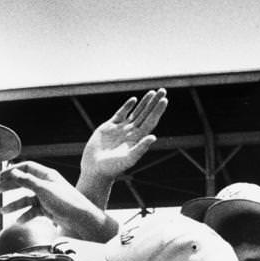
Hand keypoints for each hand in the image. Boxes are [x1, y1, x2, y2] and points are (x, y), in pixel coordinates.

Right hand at [0, 161, 117, 241]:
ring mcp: (46, 197)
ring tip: (3, 211)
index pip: (26, 167)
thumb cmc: (66, 202)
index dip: (12, 170)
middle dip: (9, 187)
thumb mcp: (43, 190)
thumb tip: (12, 172)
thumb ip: (27, 181)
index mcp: (47, 175)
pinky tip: (19, 221)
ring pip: (26, 199)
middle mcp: (46, 184)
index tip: (0, 176)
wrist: (81, 219)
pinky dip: (25, 215)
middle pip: (23, 182)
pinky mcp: (48, 209)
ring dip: (14, 204)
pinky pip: (33, 211)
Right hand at [77, 89, 167, 205]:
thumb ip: (141, 148)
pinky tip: (133, 100)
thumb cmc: (112, 167)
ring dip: (144, 103)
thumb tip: (153, 137)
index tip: (164, 100)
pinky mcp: (109, 127)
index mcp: (137, 139)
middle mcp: (131, 132)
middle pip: (146, 114)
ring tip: (152, 92)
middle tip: (163, 90)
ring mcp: (121, 129)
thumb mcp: (128, 158)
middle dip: (154, 103)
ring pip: (135, 112)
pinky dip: (127, 107)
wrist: (95, 169)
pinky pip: (120, 114)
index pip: (151, 121)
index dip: (157, 111)